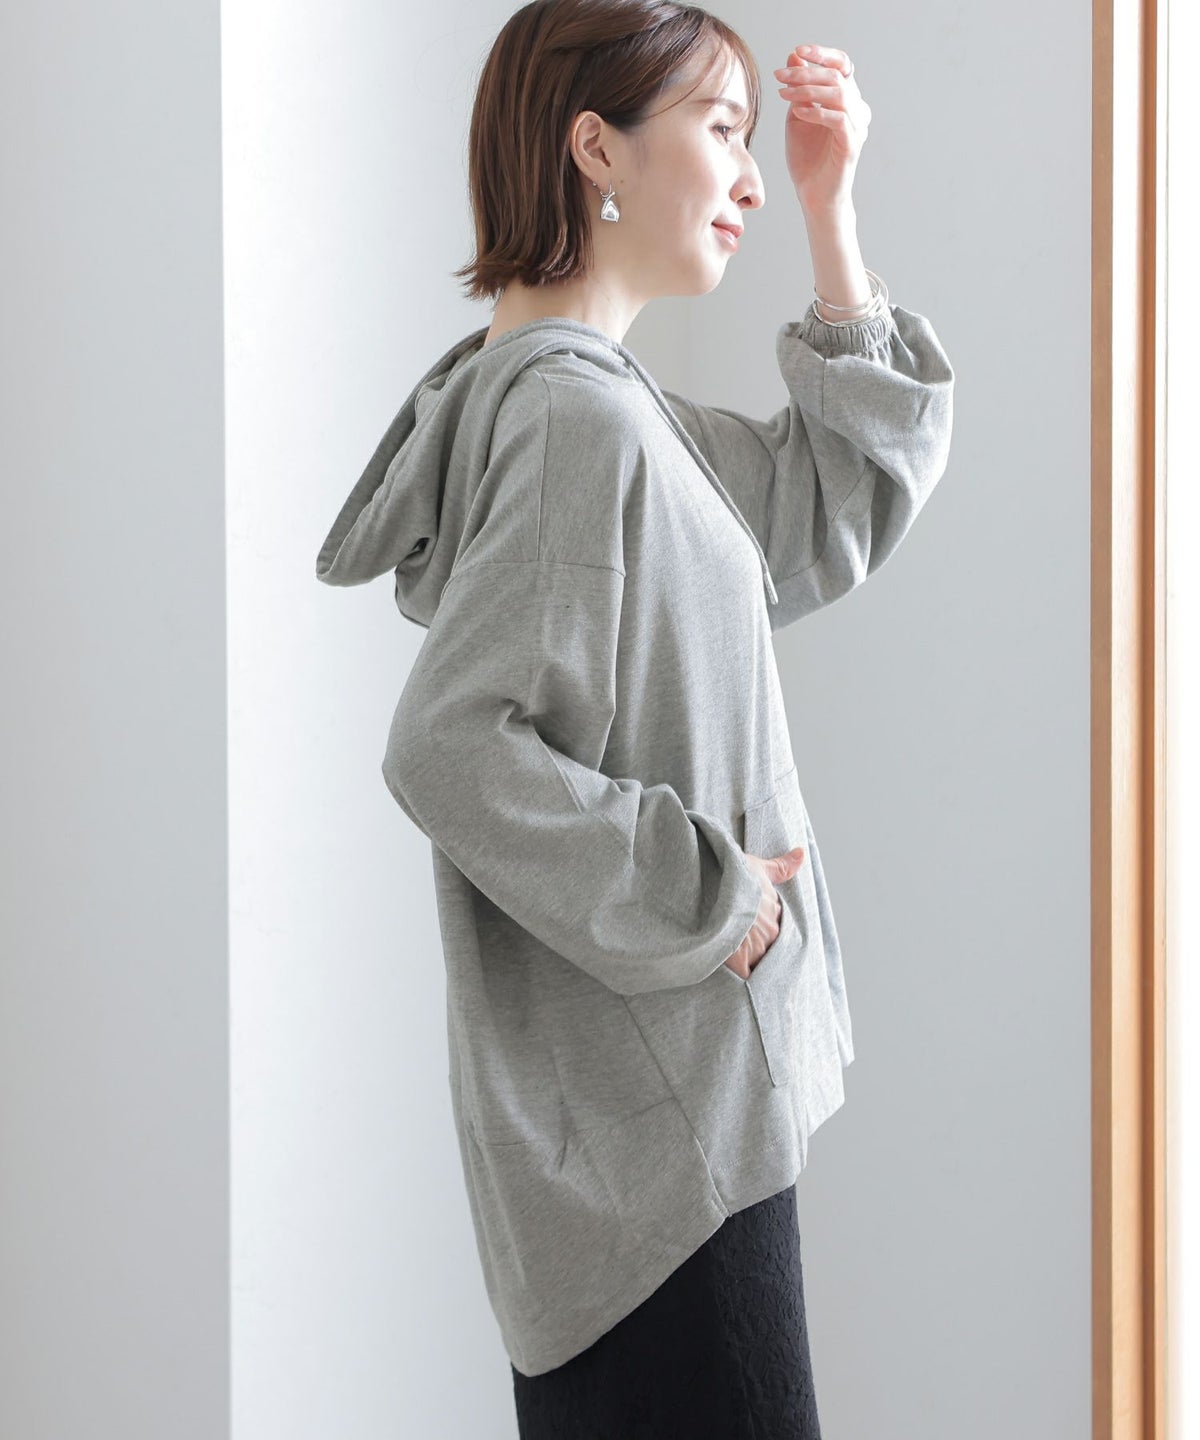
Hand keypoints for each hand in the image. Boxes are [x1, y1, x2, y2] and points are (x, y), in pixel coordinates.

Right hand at [723, 845, 807, 979]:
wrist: (712, 886)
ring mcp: (757, 948)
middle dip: (755, 945)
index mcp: (775, 912)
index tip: (749, 925)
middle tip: (738, 940)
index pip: (774, 928)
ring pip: (758, 961)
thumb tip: (801, 854)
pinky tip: (731, 969)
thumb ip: (781, 866)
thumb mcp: (758, 866)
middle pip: (768, 946)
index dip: (760, 927)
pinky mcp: (740, 962)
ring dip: (748, 959)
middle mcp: (771, 933)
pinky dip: (741, 976)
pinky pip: (747, 977)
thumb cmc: (734, 874)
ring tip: (731, 953)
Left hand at [772, 43, 870, 214]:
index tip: (797, 52)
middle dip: (806, 72)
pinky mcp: (851, 145)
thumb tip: (794, 55)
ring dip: (808, 90)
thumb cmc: (807, 159)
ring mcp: (856, 127)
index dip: (822, 54)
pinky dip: (817, 112)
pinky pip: (838, 119)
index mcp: (847, 99)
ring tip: (784, 94)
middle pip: (837, 76)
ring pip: (838, 94)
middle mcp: (857, 109)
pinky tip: (798, 112)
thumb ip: (798, 88)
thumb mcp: (797, 116)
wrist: (814, 196)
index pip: (841, 65)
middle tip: (779, 76)